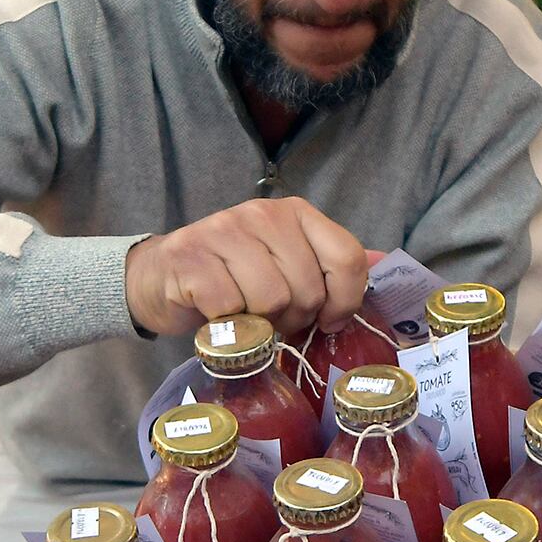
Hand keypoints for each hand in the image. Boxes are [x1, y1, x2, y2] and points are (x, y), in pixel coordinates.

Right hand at [124, 197, 367, 339]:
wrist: (158, 279)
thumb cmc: (229, 277)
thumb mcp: (284, 264)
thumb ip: (329, 263)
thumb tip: (383, 261)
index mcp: (294, 213)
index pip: (346, 257)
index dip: (345, 301)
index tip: (328, 322)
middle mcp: (262, 214)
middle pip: (308, 288)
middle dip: (294, 318)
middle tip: (272, 320)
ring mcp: (224, 232)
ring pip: (272, 299)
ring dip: (260, 324)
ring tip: (245, 319)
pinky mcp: (192, 259)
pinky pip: (231, 310)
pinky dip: (228, 327)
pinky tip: (217, 318)